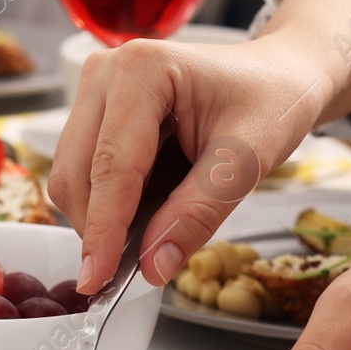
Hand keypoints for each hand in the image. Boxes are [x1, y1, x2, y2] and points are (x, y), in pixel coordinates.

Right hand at [49, 31, 324, 292]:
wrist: (278, 76)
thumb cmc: (271, 101)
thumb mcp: (249, 159)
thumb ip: (199, 212)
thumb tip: (153, 265)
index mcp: (142, 70)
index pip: (112, 165)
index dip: (104, 229)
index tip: (99, 279)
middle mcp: (106, 73)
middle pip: (76, 174)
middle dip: (98, 230)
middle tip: (129, 274)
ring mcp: (96, 93)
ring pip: (72, 179)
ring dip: (102, 219)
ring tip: (152, 232)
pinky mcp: (96, 115)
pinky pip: (85, 175)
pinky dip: (108, 207)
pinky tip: (145, 211)